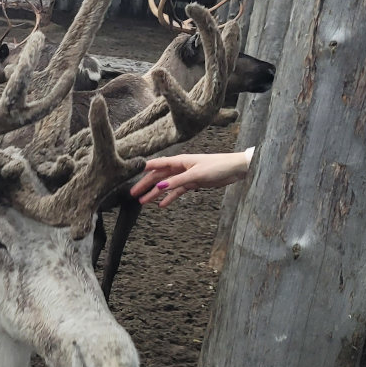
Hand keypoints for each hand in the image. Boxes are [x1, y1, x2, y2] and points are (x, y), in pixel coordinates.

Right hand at [130, 151, 251, 207]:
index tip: (130, 173)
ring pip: (166, 185)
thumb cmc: (217, 166)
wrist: (235, 169)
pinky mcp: (193, 183)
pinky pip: (177, 191)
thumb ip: (177, 181)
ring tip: (143, 202)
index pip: (157, 164)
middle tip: (133, 194)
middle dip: (145, 185)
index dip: (144, 169)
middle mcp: (180, 167)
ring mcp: (186, 176)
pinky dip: (169, 198)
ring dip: (154, 193)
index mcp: (179, 161)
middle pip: (158, 177)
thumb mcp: (195, 175)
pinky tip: (162, 205)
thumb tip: (159, 187)